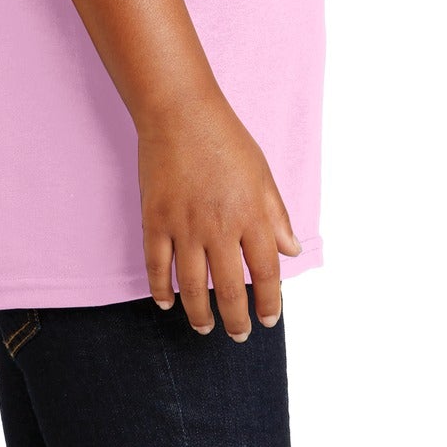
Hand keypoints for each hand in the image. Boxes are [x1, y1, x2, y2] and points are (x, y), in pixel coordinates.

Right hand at [137, 88, 302, 339]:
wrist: (179, 112)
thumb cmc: (225, 138)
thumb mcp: (262, 174)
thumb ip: (276, 215)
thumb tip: (290, 251)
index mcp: (252, 215)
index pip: (266, 273)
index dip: (269, 301)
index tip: (269, 317)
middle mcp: (220, 227)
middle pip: (230, 289)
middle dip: (236, 319)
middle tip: (238, 334)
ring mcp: (184, 225)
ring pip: (193, 286)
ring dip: (200, 314)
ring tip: (205, 327)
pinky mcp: (155, 219)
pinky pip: (157, 266)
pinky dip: (161, 289)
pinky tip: (167, 303)